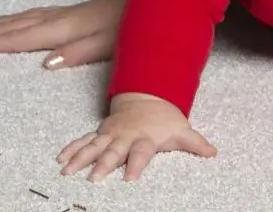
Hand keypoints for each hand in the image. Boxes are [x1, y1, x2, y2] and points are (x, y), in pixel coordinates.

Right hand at [0, 0, 125, 67]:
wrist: (148, 1)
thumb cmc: (129, 25)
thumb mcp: (108, 43)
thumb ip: (78, 53)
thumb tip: (45, 63)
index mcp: (64, 29)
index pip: (21, 39)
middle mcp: (58, 18)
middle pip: (13, 27)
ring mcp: (63, 14)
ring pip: (19, 20)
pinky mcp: (68, 14)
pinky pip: (30, 16)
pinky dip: (12, 19)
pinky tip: (6, 21)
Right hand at [56, 93, 216, 181]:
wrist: (148, 94)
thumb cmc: (164, 118)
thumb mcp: (181, 128)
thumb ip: (194, 143)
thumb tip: (213, 152)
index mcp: (145, 137)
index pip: (141, 152)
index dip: (136, 164)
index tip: (131, 179)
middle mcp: (125, 136)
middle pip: (114, 151)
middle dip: (103, 163)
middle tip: (94, 178)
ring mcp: (111, 133)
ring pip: (94, 145)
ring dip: (80, 158)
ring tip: (66, 171)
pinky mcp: (101, 131)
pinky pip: (83, 140)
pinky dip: (71, 148)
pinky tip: (59, 159)